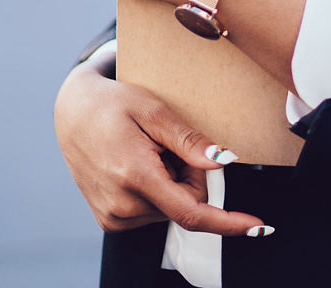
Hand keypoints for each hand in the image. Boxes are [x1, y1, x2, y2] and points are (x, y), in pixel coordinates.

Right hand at [54, 60, 271, 236]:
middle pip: (188, 202)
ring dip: (172, 181)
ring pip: (173, 207)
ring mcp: (114, 217)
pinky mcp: (110, 221)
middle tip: (167, 144)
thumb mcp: (154, 110)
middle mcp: (122, 206)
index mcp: (135, 176)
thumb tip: (224, 163)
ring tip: (146, 152)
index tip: (259, 226)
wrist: (71, 113)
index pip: (191, 212)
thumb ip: (189, 141)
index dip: (229, 222)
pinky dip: (157, 190)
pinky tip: (137, 165)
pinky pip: (154, 211)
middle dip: (190, 175)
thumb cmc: (114, 104)